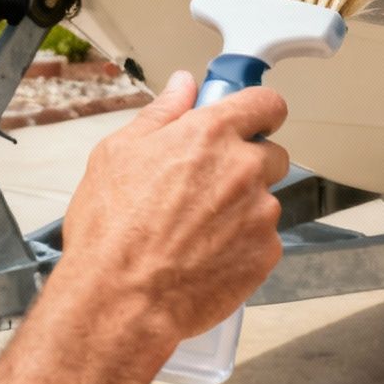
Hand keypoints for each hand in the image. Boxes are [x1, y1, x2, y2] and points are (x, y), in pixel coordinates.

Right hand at [56, 71, 288, 349]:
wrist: (120, 299)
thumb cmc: (110, 230)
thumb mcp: (117, 154)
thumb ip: (161, 114)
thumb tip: (184, 85)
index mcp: (210, 135)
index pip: (267, 104)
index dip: (260, 113)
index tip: (252, 122)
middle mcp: (244, 169)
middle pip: (272, 154)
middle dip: (248, 165)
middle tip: (207, 188)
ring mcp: (260, 213)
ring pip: (266, 200)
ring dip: (243, 209)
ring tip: (197, 231)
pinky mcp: (266, 253)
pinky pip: (264, 240)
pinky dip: (243, 246)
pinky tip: (206, 256)